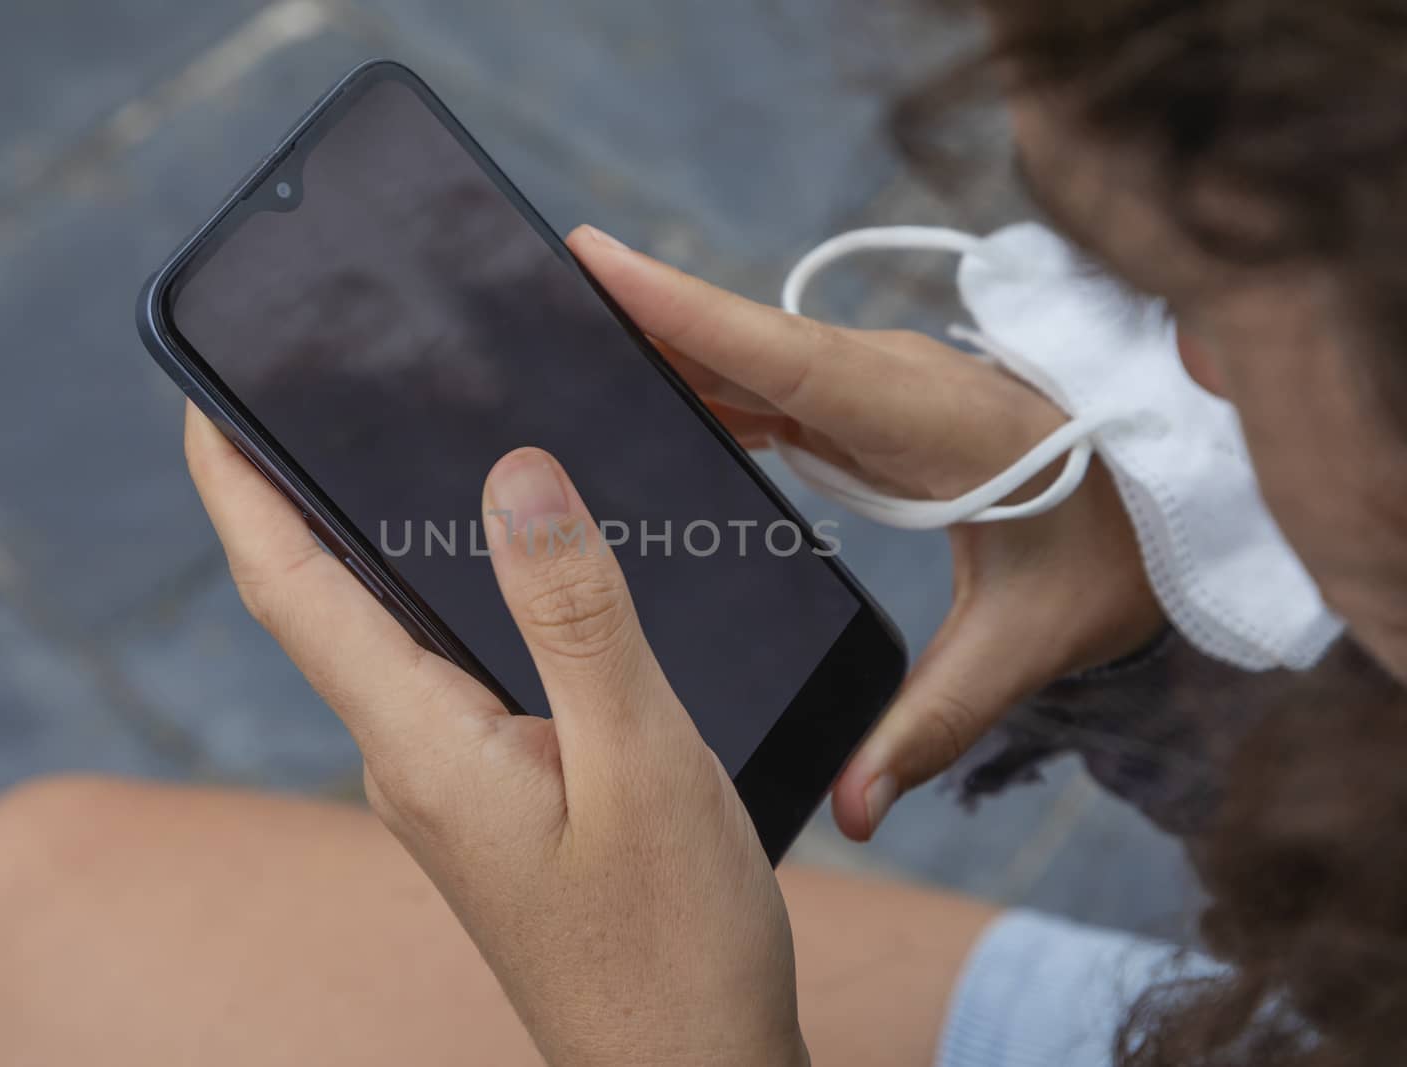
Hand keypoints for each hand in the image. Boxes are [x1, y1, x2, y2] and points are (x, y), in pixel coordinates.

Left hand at [185, 408, 808, 1066]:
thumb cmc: (673, 941)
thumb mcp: (640, 760)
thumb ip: (575, 615)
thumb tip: (514, 476)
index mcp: (424, 746)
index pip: (291, 590)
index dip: (236, 488)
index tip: (202, 397)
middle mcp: (412, 764)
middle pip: (321, 605)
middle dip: (290, 496)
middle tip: (303, 392)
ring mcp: (448, 789)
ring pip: (384, 638)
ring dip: (366, 542)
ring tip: (389, 452)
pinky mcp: (493, 802)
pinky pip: (441, 675)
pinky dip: (442, 598)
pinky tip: (496, 573)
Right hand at [569, 225, 1163, 839]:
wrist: (1185, 494)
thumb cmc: (1119, 552)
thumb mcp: (1033, 642)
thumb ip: (936, 724)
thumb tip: (853, 815)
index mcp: (924, 420)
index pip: (786, 359)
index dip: (686, 312)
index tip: (592, 259)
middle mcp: (889, 381)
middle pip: (744, 342)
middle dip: (640, 315)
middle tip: (531, 296)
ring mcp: (876, 384)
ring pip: (749, 355)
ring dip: (663, 347)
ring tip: (558, 343)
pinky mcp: (869, 403)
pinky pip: (769, 383)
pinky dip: (705, 381)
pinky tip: (647, 402)